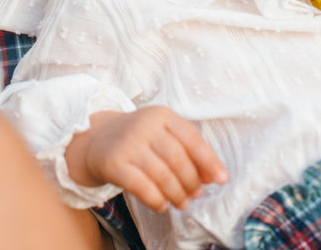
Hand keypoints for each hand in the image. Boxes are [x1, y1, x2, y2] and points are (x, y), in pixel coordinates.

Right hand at [66, 106, 227, 213]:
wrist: (99, 138)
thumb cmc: (141, 138)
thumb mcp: (164, 134)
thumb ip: (189, 150)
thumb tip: (213, 177)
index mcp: (161, 115)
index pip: (191, 138)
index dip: (209, 161)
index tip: (221, 179)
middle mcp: (144, 125)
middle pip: (178, 159)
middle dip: (192, 182)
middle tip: (196, 194)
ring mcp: (127, 143)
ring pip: (162, 175)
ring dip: (177, 194)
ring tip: (182, 202)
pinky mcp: (113, 163)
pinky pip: (141, 187)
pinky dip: (156, 200)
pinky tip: (162, 204)